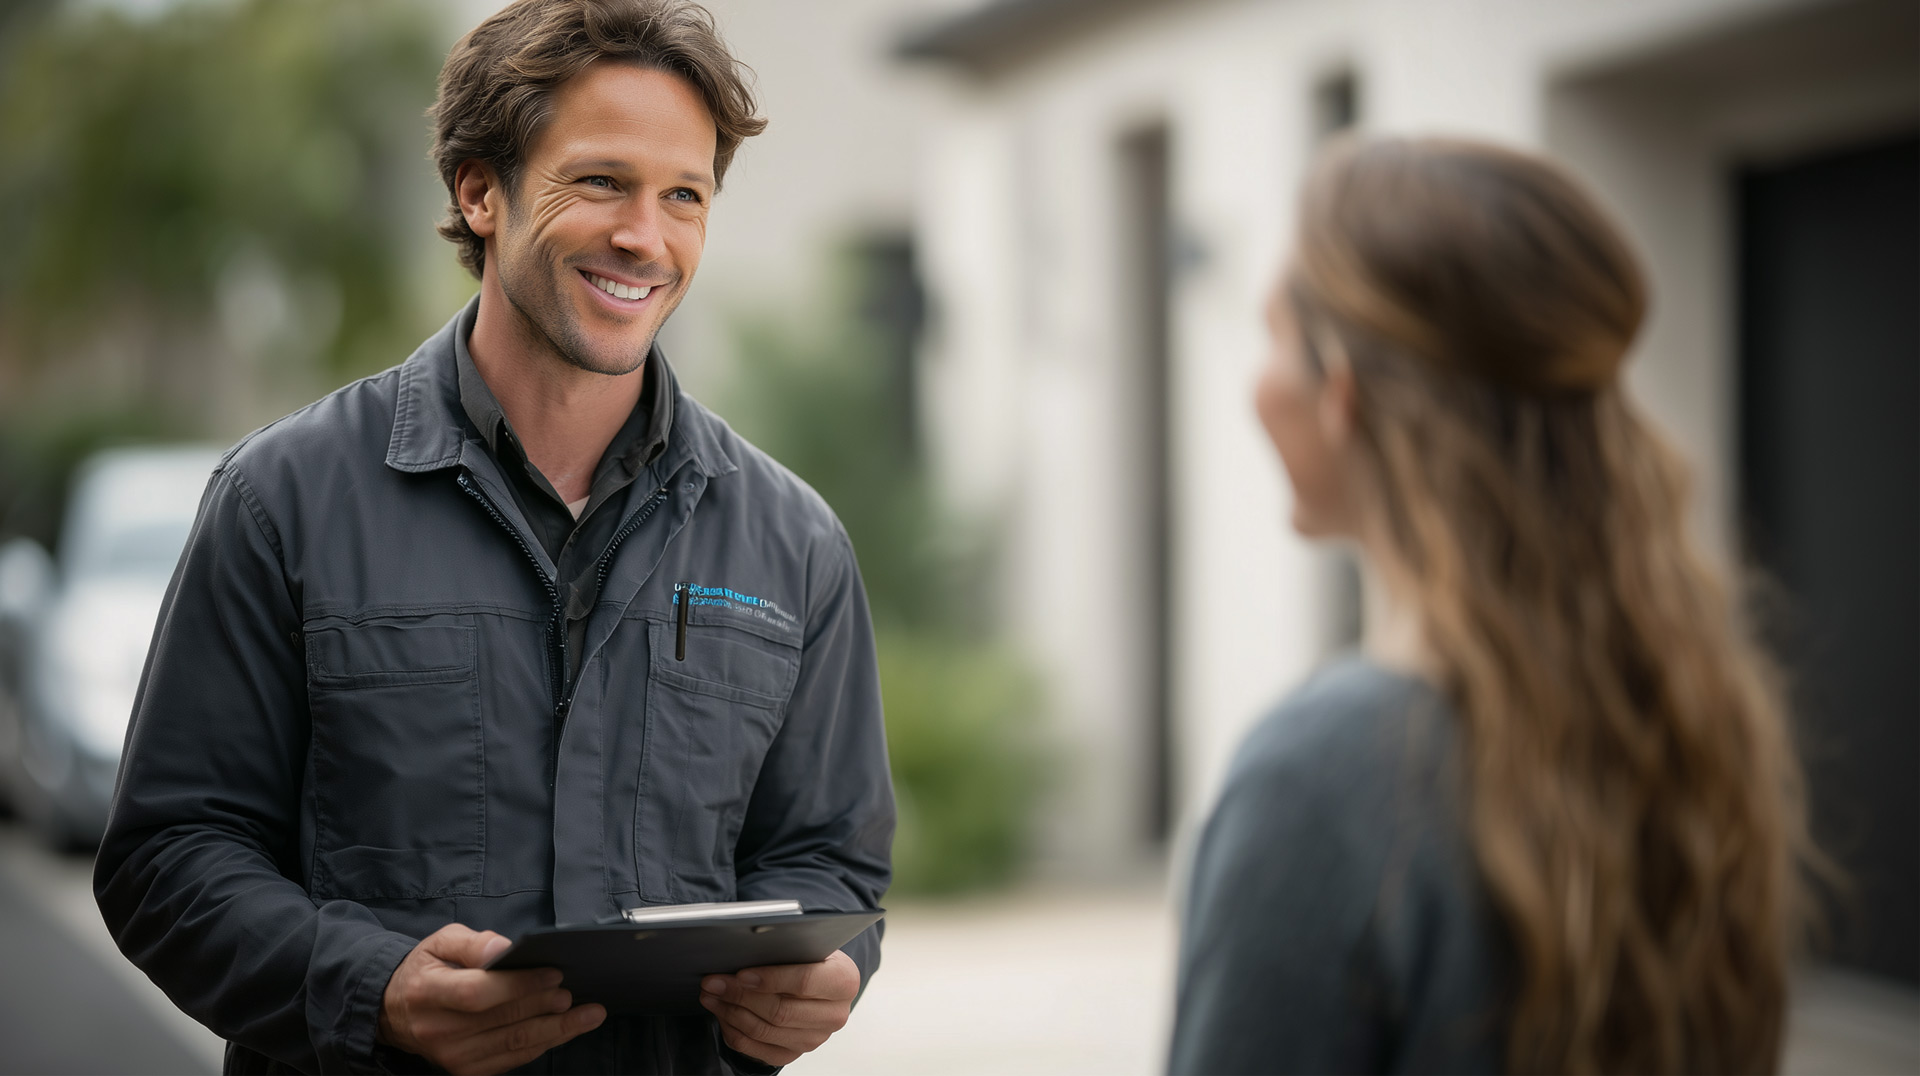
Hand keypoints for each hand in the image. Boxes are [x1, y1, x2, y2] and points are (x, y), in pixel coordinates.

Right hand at [378, 923, 605, 1074]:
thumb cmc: (426, 970)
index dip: (519, 986)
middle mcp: (439, 1030)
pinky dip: (543, 1044)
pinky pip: (512, 1060)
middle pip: (502, 1022)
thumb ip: (472, 942)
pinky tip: (565, 1030)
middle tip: (573, 994)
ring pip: (514, 1046)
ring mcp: (452, 1057)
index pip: (478, 994)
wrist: (396, 1011)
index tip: (553, 973)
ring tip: (588, 1015)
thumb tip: (503, 947)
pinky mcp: (466, 1071)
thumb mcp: (439, 942)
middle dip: (545, 1007)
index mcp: (428, 992)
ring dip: (557, 1031)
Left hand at [699, 949, 859, 1065]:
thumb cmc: (810, 956)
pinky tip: (721, 1013)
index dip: (771, 979)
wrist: (820, 981)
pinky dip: (734, 1031)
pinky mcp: (794, 1053)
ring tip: (711, 994)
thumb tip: (745, 947)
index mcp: (844, 981)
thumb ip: (784, 946)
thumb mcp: (807, 943)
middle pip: (780, 1011)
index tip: (741, 974)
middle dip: (740, 995)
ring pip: (764, 1031)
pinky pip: (756, 1049)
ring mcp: (814, 1038)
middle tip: (713, 982)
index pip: (805, 982)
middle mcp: (834, 1015)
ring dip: (730, 1012)